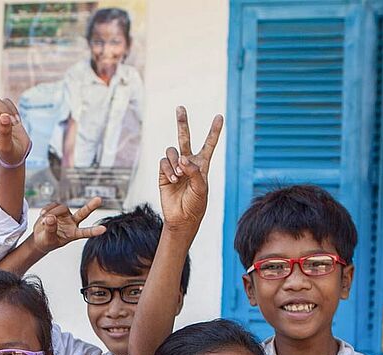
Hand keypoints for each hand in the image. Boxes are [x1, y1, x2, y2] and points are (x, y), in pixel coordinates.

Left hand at [0, 72, 30, 165]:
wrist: (20, 151)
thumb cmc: (10, 152)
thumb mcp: (6, 147)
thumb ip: (5, 132)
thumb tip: (5, 116)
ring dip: (5, 110)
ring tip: (14, 123)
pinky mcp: (4, 108)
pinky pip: (7, 101)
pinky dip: (13, 110)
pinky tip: (17, 121)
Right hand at [33, 198, 105, 253]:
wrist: (40, 237)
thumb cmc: (46, 241)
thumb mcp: (48, 239)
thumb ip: (50, 230)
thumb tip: (50, 218)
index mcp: (73, 234)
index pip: (85, 232)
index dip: (94, 231)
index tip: (104, 229)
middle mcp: (72, 223)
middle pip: (83, 213)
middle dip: (91, 206)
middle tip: (99, 199)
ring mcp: (66, 215)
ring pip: (62, 208)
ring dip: (52, 212)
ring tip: (43, 221)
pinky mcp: (58, 209)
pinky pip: (54, 204)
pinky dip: (47, 209)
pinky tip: (42, 214)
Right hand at [158, 107, 223, 236]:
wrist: (181, 218)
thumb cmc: (196, 204)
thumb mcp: (201, 188)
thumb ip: (194, 171)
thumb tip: (182, 158)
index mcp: (202, 165)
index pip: (209, 144)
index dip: (214, 131)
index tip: (220, 117)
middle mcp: (188, 163)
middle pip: (185, 138)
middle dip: (182, 123)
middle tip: (180, 108)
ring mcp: (175, 167)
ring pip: (172, 151)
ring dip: (175, 161)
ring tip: (179, 175)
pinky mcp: (163, 173)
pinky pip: (163, 162)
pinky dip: (168, 169)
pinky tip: (173, 178)